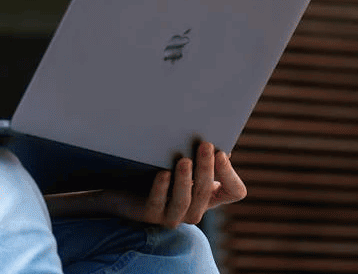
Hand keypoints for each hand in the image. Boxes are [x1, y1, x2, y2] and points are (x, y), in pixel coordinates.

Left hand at [99, 142, 246, 227]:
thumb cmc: (157, 171)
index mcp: (209, 195)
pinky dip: (161, 189)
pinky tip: (163, 174)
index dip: (230, 174)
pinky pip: (157, 205)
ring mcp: (173, 216)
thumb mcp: (182, 163)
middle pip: (207, 192)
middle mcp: (195, 209)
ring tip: (184, 160)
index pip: (234, 191)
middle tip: (204, 145)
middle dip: (206, 167)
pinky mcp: (150, 216)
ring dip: (186, 180)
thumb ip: (198, 155)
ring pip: (185, 201)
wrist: (123, 191)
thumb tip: (218, 140)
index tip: (222, 152)